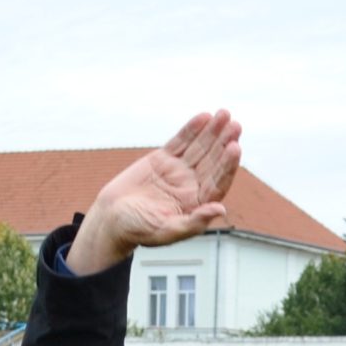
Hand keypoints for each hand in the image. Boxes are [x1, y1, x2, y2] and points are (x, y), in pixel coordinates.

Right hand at [71, 110, 243, 273]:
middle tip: (235, 125)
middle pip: (212, 161)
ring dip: (212, 132)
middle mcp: (192, 186)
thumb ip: (193, 223)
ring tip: (224, 114)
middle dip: (224, 143)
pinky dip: (192, 129)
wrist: (111, 218)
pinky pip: (181, 141)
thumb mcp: (166, 232)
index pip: (217, 182)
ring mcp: (178, 171)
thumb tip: (221, 210)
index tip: (234, 147)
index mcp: (197, 205)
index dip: (227, 165)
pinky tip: (203, 117)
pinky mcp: (164, 159)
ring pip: (199, 148)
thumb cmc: (138, 231)